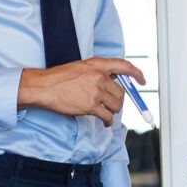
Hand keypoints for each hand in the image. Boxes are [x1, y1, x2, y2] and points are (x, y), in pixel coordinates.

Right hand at [18, 57, 144, 125]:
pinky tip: (104, 122)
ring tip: (106, 113)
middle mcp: (99, 76)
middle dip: (118, 100)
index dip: (137, 73)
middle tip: (110, 104)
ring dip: (113, 111)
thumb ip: (98, 71)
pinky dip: (108, 121)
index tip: (142, 80)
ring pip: (116, 105)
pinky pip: (107, 117)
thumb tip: (114, 80)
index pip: (124, 66)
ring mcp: (96, 91)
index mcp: (98, 64)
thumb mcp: (81, 67)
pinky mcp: (90, 106)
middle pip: (121, 92)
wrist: (44, 87)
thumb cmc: (59, 78)